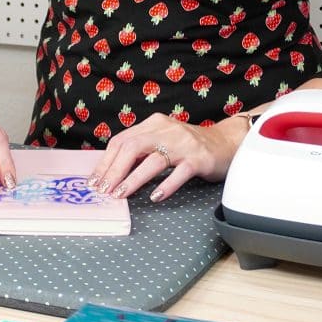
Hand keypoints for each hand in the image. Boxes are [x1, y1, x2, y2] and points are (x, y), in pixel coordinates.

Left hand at [87, 113, 247, 201]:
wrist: (227, 142)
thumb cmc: (190, 145)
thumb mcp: (162, 139)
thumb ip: (140, 149)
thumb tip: (111, 171)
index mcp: (153, 124)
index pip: (122, 140)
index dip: (106, 161)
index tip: (95, 180)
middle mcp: (167, 130)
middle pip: (133, 147)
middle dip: (114, 170)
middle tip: (103, 190)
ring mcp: (184, 144)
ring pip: (154, 160)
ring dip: (134, 179)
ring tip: (121, 194)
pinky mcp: (199, 159)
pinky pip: (180, 173)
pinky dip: (166, 185)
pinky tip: (155, 196)